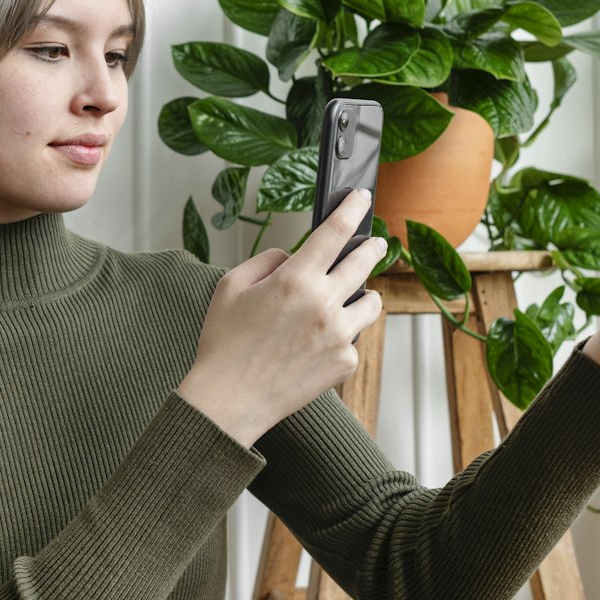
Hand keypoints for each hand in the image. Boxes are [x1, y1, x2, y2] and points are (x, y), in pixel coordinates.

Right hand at [178, 187, 386, 445]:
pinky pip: (355, 338)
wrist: (229, 399)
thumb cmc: (224, 345)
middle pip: (364, 263)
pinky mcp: (344, 362)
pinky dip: (343, 334)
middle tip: (375, 244)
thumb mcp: (230, 286)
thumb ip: (266, 260)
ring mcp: (339, 335)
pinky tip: (320, 341)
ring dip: (364, 294)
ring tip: (352, 296)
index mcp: (295, 280)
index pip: (335, 232)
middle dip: (373, 248)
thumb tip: (292, 257)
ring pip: (372, 303)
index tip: (361, 199)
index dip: (352, 210)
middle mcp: (323, 304)